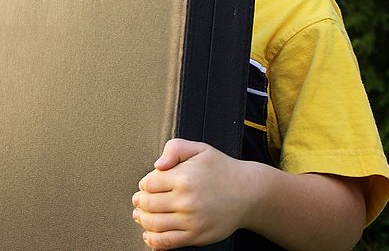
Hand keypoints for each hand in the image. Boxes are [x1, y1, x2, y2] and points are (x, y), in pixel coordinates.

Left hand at [132, 138, 253, 249]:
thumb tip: (157, 165)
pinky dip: (152, 240)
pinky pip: (166, 242)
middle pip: (147, 204)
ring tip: (141, 215)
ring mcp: (191, 220)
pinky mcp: (196, 236)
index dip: (144, 184)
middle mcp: (187, 200)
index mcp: (185, 177)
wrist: (248, 192)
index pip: (148, 183)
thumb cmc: (222, 169)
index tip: (147, 185)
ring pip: (153, 224)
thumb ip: (175, 148)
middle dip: (140, 202)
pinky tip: (149, 234)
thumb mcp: (200, 149)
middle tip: (139, 200)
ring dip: (142, 219)